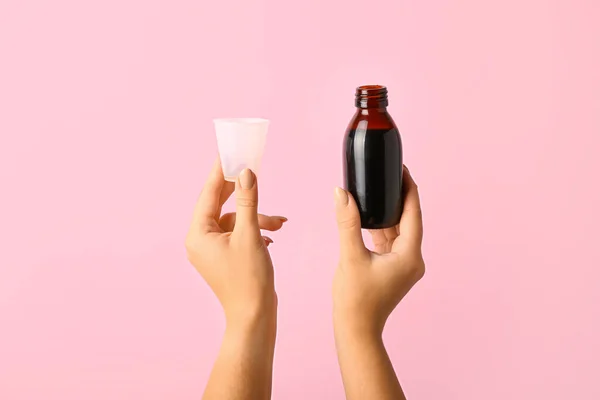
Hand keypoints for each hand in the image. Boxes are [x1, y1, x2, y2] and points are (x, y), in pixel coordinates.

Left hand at [185, 160, 285, 328]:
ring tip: (278, 224)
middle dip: (244, 194)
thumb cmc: (249, 279)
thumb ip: (248, 201)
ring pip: (235, 220)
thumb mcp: (250, 234)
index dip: (221, 172)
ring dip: (257, 218)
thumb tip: (246, 173)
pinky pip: (239, 233)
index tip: (229, 153)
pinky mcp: (225, 256)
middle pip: (221, 205)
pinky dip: (255, 230)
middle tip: (254, 173)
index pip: (209, 194)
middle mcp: (200, 241)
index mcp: (198, 234)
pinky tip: (271, 237)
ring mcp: (212, 250)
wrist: (255, 316)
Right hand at [333, 166, 424, 335]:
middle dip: (399, 196)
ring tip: (379, 190)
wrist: (356, 329)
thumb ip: (347, 222)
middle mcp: (413, 259)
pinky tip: (370, 216)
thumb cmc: (355, 299)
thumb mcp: (350, 256)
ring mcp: (404, 265)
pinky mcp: (394, 269)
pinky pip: (391, 241)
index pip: (413, 213)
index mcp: (410, 255)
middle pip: (409, 219)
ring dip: (389, 212)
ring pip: (399, 230)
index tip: (402, 169)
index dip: (409, 188)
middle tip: (389, 174)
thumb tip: (341, 193)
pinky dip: (381, 227)